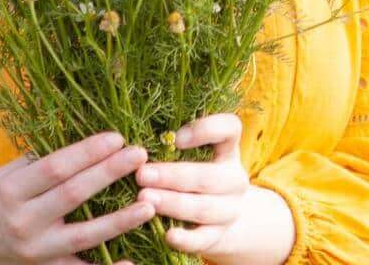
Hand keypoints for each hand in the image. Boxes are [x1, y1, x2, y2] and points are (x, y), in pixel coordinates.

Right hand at [0, 130, 155, 264]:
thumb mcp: (12, 171)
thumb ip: (46, 158)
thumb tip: (90, 135)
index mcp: (13, 190)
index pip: (56, 168)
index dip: (87, 152)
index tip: (117, 136)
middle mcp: (23, 222)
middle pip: (73, 195)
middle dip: (109, 173)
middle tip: (139, 154)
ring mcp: (36, 251)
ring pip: (83, 236)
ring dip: (119, 221)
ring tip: (149, 204)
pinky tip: (133, 262)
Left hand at [133, 113, 295, 264]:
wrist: (219, 213)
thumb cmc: (195, 171)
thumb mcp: (194, 153)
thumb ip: (172, 143)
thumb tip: (134, 138)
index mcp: (228, 148)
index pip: (230, 129)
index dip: (207, 130)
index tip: (176, 138)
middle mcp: (233, 178)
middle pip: (209, 176)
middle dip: (172, 176)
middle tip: (142, 174)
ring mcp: (229, 208)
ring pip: (204, 207)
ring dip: (173, 203)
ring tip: (144, 198)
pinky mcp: (218, 235)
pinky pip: (204, 238)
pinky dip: (187, 239)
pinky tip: (168, 235)